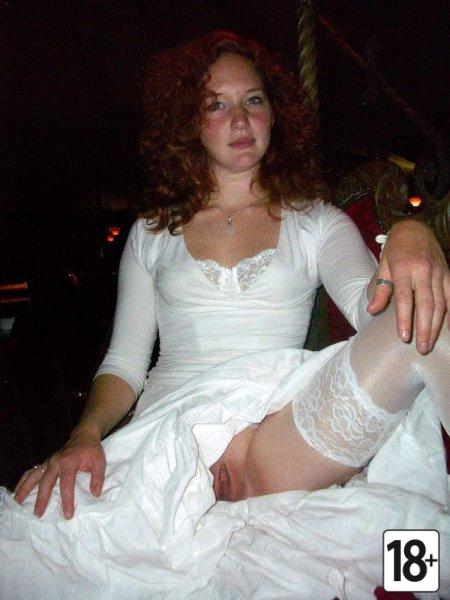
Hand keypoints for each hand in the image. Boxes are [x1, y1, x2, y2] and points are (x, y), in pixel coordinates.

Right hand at [14, 429, 105, 518]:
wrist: (83, 436)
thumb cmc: (91, 451)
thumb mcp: (99, 462)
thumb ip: (98, 478)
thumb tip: (95, 494)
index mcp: (69, 461)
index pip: (67, 483)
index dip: (67, 499)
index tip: (68, 514)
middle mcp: (55, 462)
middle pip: (46, 481)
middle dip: (42, 498)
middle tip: (38, 514)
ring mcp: (48, 462)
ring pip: (34, 476)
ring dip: (25, 489)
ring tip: (17, 503)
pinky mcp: (45, 464)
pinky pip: (31, 472)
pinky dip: (23, 482)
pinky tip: (17, 492)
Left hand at [367, 220, 449, 352]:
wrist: (415, 227)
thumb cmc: (396, 249)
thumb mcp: (383, 266)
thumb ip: (380, 290)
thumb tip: (372, 311)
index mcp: (404, 269)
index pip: (405, 298)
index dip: (405, 319)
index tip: (404, 337)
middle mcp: (424, 271)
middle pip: (427, 305)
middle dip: (424, 329)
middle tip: (421, 349)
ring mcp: (439, 273)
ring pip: (441, 303)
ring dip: (437, 325)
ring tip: (430, 343)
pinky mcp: (448, 273)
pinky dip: (449, 313)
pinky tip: (446, 328)